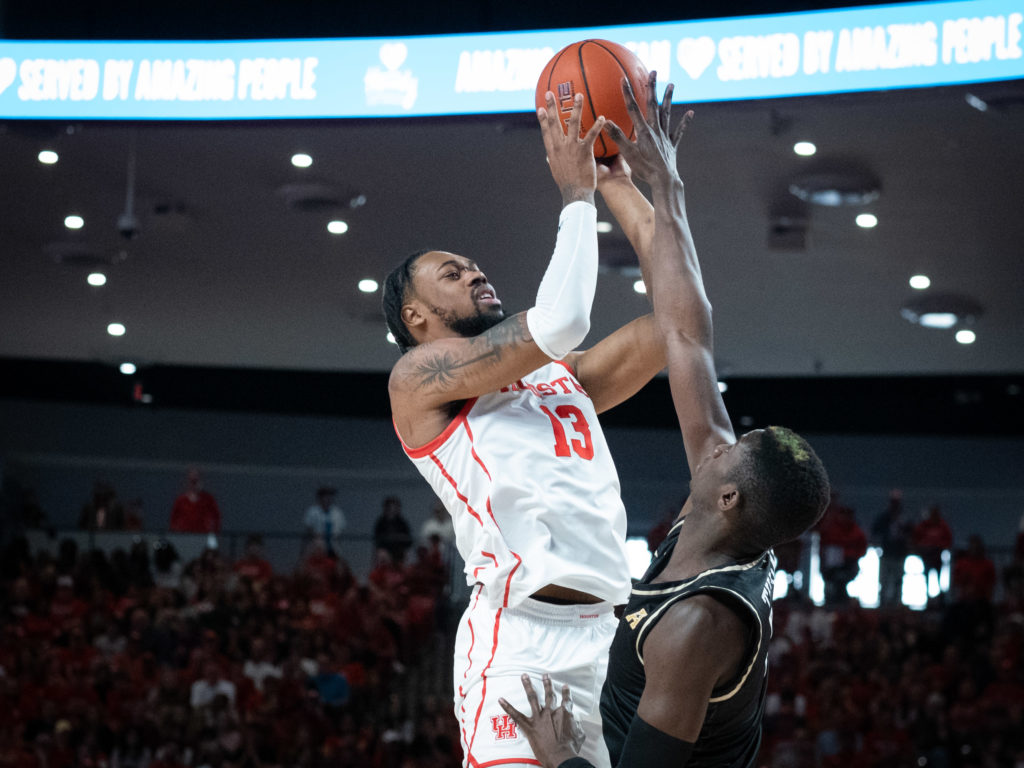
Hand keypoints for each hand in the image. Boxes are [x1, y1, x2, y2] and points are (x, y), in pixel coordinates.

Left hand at [499, 674, 585, 767]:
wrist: (560, 755)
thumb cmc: (570, 748)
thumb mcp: (579, 735)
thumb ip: (577, 726)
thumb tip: (577, 724)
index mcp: (564, 714)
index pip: (566, 700)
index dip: (566, 693)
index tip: (564, 686)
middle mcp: (551, 712)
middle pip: (549, 694)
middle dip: (547, 683)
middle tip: (545, 675)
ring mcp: (539, 718)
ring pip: (533, 698)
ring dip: (528, 685)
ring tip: (525, 676)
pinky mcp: (529, 726)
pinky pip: (515, 715)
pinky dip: (507, 707)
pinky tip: (501, 700)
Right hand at [538, 92, 604, 205]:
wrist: (575, 194)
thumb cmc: (567, 185)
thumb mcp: (556, 171)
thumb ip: (553, 161)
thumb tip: (548, 157)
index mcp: (552, 151)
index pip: (546, 132)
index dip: (542, 119)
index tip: (540, 108)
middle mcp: (560, 147)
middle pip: (554, 123)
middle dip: (551, 107)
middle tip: (550, 93)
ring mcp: (572, 148)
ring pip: (573, 124)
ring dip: (576, 108)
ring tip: (579, 95)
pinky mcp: (585, 151)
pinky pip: (592, 135)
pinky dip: (597, 126)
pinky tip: (602, 117)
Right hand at [603, 71, 692, 189]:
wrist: (664, 180)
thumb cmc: (645, 169)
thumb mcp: (628, 154)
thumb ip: (618, 137)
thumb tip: (606, 122)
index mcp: (644, 131)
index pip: (633, 108)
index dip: (628, 93)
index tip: (624, 79)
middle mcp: (656, 130)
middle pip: (653, 105)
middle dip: (652, 87)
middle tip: (653, 72)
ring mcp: (665, 137)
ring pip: (667, 113)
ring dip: (668, 98)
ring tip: (671, 84)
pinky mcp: (672, 145)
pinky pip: (679, 131)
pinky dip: (685, 122)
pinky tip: (691, 113)